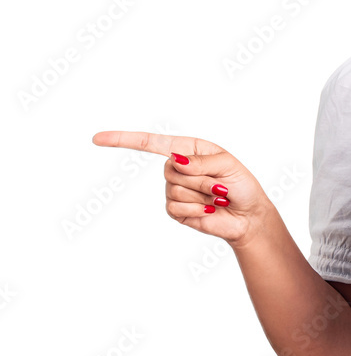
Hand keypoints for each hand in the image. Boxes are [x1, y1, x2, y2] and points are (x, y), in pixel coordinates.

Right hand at [92, 130, 273, 246]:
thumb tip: (175, 161)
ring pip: (174, 190)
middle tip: (220, 187)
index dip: (123, 140)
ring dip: (201, 196)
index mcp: (188, 149)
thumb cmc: (242, 186)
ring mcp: (174, 190)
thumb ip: (201, 161)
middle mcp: (177, 168)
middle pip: (170, 170)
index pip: (151, 143)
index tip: (97, 139)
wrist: (248, 216)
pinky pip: (176, 208)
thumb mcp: (228, 165)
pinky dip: (196, 210)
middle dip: (200, 180)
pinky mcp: (176, 210)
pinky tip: (209, 210)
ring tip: (216, 199)